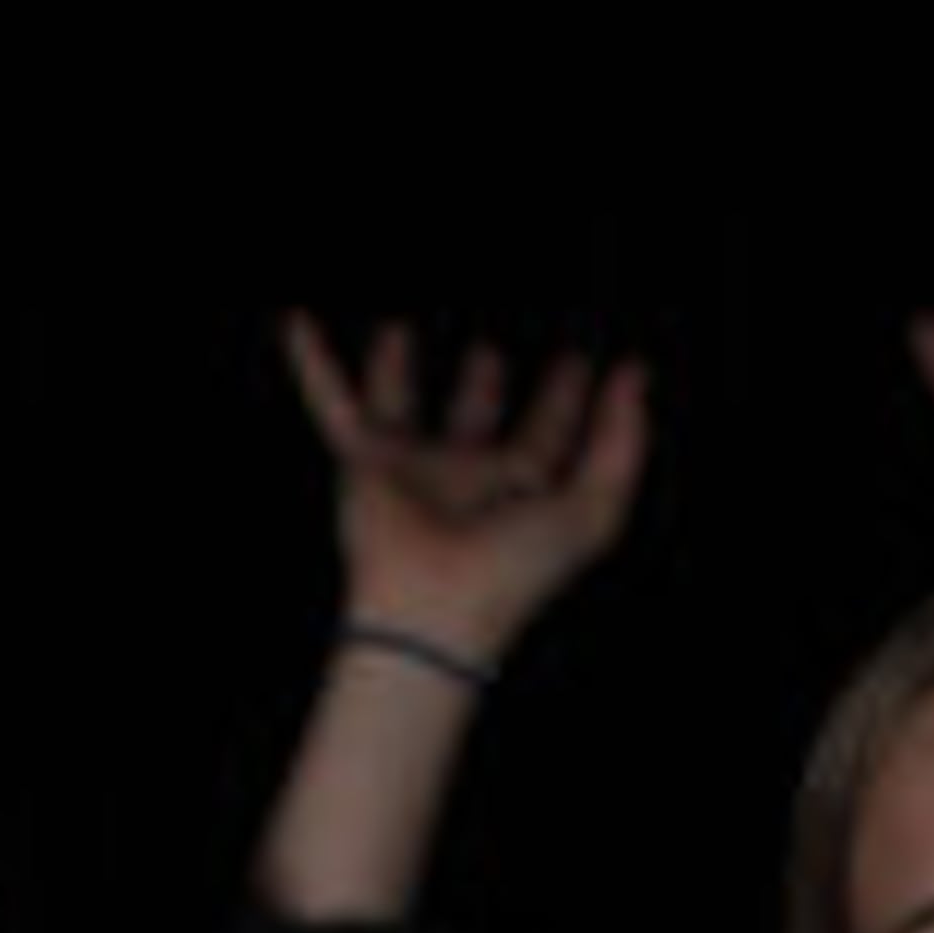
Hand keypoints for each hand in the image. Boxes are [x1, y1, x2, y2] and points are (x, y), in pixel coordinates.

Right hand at [278, 311, 652, 669]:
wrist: (431, 610)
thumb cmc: (514, 571)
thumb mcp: (595, 509)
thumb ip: (623, 440)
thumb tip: (634, 374)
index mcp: (521, 492)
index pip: (550, 435)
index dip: (572, 398)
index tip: (595, 359)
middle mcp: (465, 479)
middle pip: (475, 421)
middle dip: (485, 385)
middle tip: (493, 349)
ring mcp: (411, 472)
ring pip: (401, 405)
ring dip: (397, 371)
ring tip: (396, 328)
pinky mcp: (364, 466)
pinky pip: (334, 403)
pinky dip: (314, 366)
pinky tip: (298, 322)